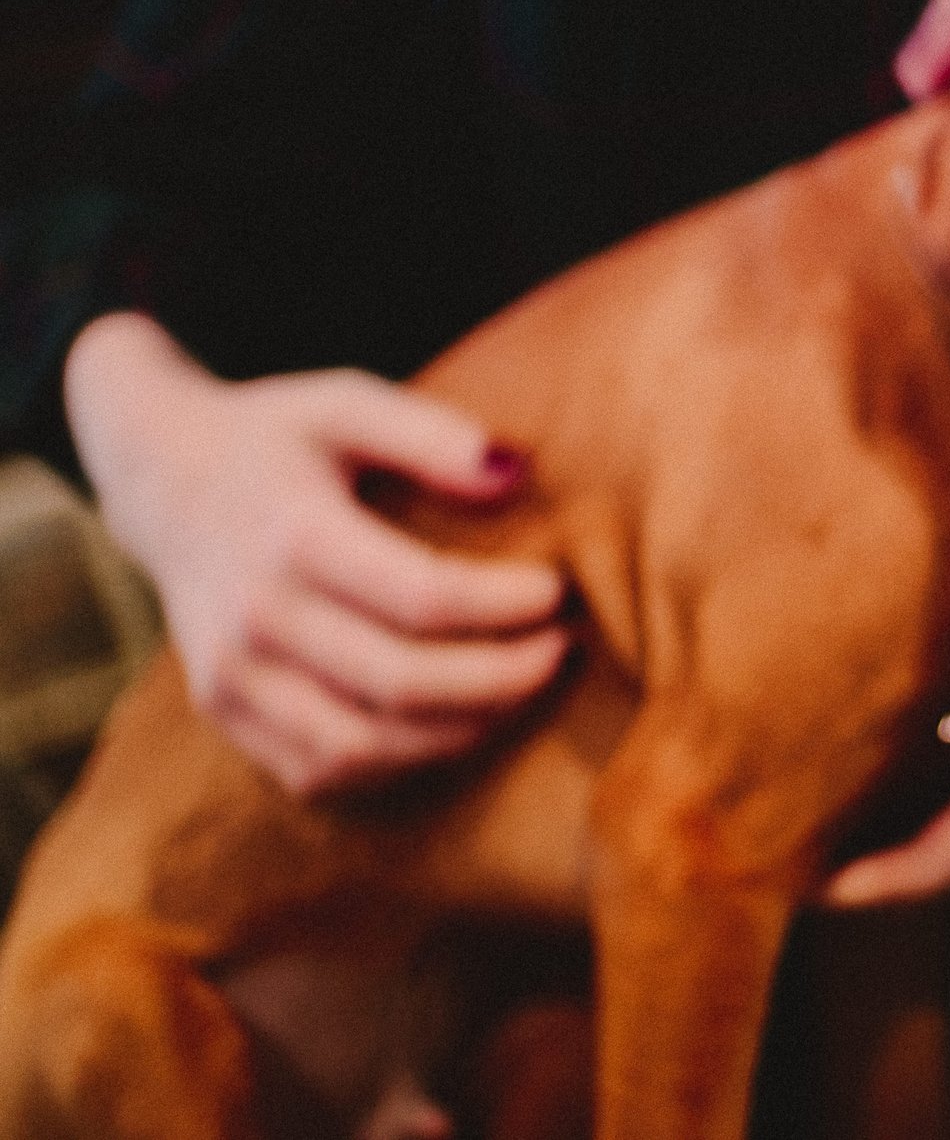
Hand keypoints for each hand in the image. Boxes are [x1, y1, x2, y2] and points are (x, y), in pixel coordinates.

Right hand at [63, 313, 570, 795]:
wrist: (163, 479)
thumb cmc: (279, 437)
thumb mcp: (347, 402)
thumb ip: (430, 434)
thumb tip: (517, 472)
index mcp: (291, 535)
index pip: (421, 596)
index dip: (504, 606)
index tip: (560, 591)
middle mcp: (252, 617)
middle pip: (400, 683)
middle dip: (503, 678)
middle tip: (562, 651)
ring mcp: (229, 676)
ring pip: (361, 747)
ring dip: (461, 732)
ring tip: (524, 691)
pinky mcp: (224, 713)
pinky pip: (319, 771)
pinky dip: (399, 764)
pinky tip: (457, 724)